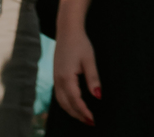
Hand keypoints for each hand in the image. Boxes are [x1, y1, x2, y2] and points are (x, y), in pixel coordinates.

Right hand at [54, 0, 100, 123]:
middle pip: (67, 105)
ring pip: (62, 102)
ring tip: (83, 117)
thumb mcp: (89, 59)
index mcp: (66, 78)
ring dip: (72, 111)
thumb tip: (98, 96)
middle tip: (90, 122)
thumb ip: (93, 78)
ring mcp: (55, 79)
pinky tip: (74, 105)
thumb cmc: (80, 43)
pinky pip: (59, 96)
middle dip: (78, 115)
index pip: (75, 101)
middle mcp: (58, 81)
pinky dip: (67, 104)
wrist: (67, 30)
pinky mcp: (56, 77)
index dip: (84, 112)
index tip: (93, 119)